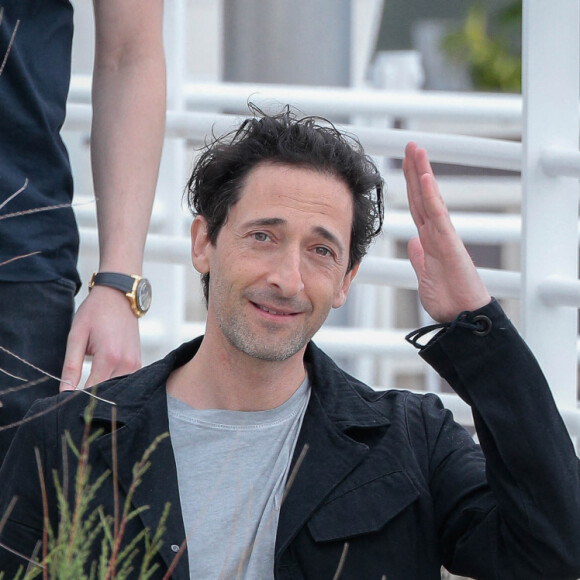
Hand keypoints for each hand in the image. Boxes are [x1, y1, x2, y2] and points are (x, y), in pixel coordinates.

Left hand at [60, 286, 141, 389]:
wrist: (118, 296)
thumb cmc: (96, 312)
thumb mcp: (76, 336)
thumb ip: (71, 366)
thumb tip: (64, 391)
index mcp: (109, 357)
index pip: (92, 390)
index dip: (77, 397)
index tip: (66, 398)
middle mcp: (126, 363)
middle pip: (105, 392)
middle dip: (89, 394)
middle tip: (74, 388)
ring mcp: (135, 364)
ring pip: (115, 388)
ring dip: (101, 387)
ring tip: (88, 377)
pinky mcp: (138, 363)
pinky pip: (123, 380)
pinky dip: (111, 381)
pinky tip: (101, 373)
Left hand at [402, 142, 490, 321]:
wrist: (462, 317)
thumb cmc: (448, 298)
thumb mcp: (425, 274)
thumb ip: (420, 256)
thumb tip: (414, 242)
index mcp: (429, 239)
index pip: (418, 206)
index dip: (411, 186)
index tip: (405, 166)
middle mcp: (437, 233)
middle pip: (423, 196)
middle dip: (416, 170)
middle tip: (410, 146)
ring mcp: (444, 236)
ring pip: (431, 199)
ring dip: (423, 173)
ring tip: (417, 150)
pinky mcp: (450, 244)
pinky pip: (438, 216)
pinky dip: (432, 196)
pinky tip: (425, 177)